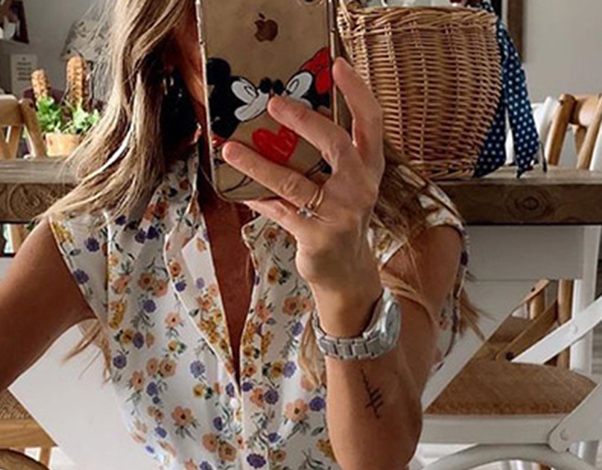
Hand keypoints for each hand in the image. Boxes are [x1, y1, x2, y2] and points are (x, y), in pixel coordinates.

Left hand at [220, 57, 384, 295]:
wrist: (346, 273)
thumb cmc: (340, 219)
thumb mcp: (346, 186)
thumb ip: (328, 157)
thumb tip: (283, 122)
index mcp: (370, 167)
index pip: (371, 121)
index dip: (356, 90)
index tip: (337, 64)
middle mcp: (360, 188)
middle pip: (334, 143)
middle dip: (302, 119)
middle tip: (272, 102)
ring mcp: (340, 214)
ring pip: (294, 181)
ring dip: (257, 164)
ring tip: (230, 150)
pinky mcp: (317, 237)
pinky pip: (279, 211)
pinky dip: (257, 199)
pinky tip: (239, 189)